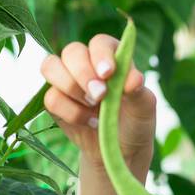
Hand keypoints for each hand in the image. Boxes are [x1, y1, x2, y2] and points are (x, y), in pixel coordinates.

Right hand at [39, 33, 156, 168]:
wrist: (121, 151)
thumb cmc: (136, 123)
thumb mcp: (144, 109)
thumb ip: (139, 92)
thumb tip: (133, 80)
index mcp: (112, 57)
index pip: (100, 43)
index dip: (101, 55)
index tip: (108, 74)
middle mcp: (87, 63)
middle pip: (72, 51)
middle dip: (83, 73)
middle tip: (100, 96)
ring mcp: (68, 80)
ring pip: (51, 67)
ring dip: (71, 87)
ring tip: (94, 106)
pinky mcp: (55, 101)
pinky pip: (50, 98)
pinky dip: (70, 112)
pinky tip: (89, 122)